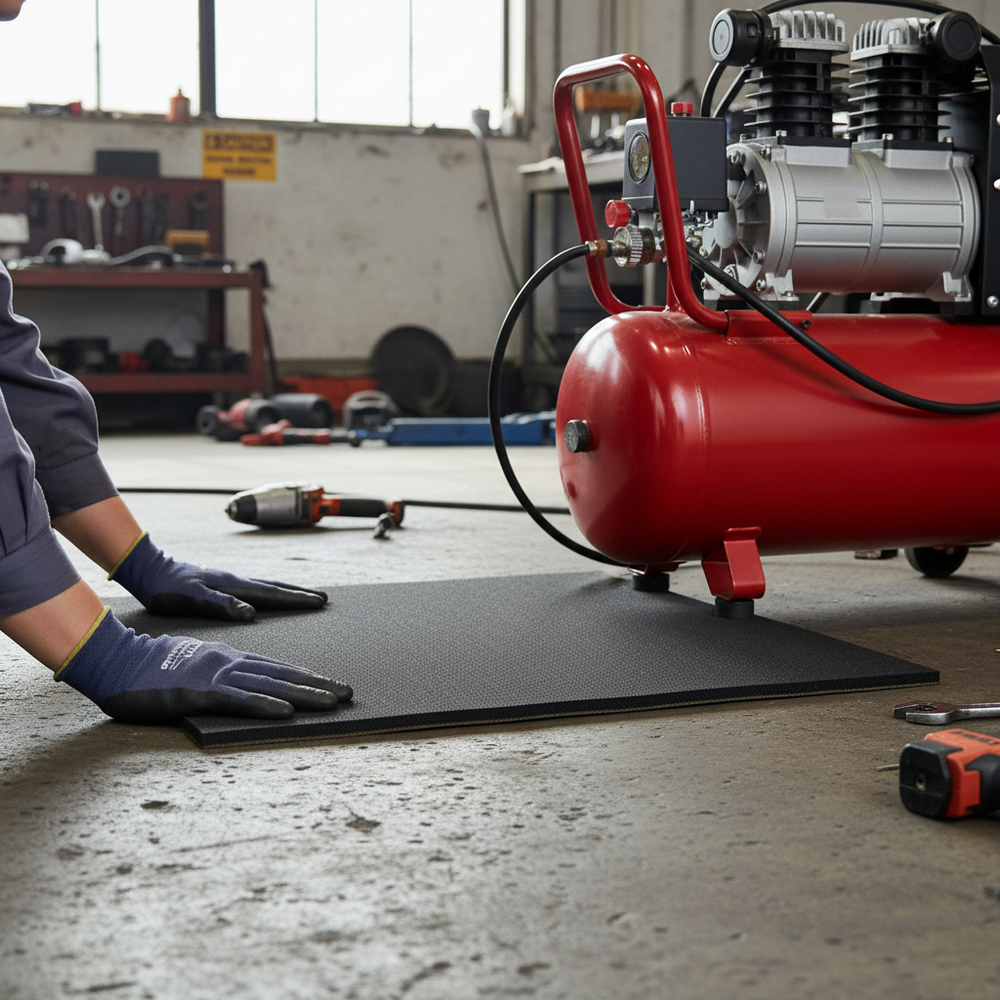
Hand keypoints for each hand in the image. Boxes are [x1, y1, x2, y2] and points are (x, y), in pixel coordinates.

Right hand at [56, 607, 351, 722]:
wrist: (115, 659)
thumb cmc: (148, 670)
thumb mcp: (192, 670)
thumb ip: (217, 679)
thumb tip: (237, 690)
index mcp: (228, 658)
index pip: (276, 667)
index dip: (306, 677)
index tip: (331, 685)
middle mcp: (230, 662)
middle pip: (283, 674)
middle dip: (318, 684)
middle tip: (348, 693)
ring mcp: (217, 675)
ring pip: (270, 685)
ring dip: (304, 695)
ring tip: (334, 702)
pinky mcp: (200, 692)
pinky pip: (238, 699)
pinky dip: (264, 704)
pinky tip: (286, 711)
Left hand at [110, 533, 326, 620]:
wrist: (148, 569)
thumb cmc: (165, 588)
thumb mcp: (189, 598)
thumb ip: (220, 604)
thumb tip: (250, 613)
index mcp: (232, 585)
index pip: (271, 594)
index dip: (296, 599)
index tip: (318, 602)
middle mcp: (236, 581)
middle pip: (275, 587)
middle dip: (300, 594)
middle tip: (323, 599)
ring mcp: (230, 581)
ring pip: (267, 586)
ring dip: (289, 592)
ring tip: (306, 597)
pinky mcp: (223, 584)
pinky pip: (256, 588)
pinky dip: (272, 592)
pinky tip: (271, 598)